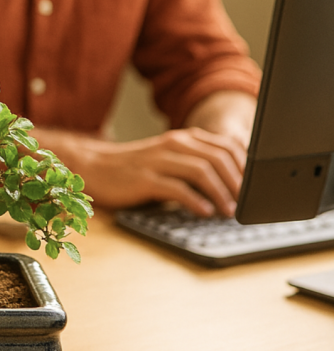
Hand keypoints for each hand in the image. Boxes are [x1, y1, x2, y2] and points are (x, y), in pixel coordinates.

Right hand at [32, 126, 246, 216]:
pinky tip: (204, 211)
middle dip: (238, 181)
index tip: (256, 187)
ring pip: (200, 170)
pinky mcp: (144, 178)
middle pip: (218, 157)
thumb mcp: (170, 162)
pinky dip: (194, 200)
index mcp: (183, 139)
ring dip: (221, 191)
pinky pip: (175, 187)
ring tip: (230, 211)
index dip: (245, 167)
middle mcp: (173, 144)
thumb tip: (233, 185)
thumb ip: (196, 167)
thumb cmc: (136, 169)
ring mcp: (158, 160)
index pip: (225, 146)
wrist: (95, 167)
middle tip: (247, 202)